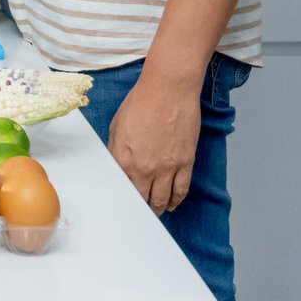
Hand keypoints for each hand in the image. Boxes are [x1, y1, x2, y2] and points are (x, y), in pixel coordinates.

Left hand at [106, 73, 200, 213]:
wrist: (169, 89)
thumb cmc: (141, 101)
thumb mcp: (117, 125)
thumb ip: (115, 149)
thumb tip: (117, 164)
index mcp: (123, 158)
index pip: (121, 188)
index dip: (121, 197)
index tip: (121, 202)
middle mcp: (144, 168)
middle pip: (142, 199)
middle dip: (140, 206)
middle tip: (138, 211)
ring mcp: (167, 168)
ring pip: (162, 200)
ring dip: (158, 208)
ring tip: (155, 211)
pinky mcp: (185, 163)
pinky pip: (181, 190)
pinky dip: (176, 200)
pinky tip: (172, 204)